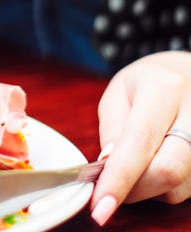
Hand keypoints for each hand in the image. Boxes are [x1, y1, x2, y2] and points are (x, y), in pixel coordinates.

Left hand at [90, 50, 190, 225]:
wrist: (190, 73)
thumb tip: (106, 166)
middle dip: (132, 190)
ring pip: (179, 187)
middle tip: (107, 190)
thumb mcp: (119, 92)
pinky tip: (155, 164)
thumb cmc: (149, 82)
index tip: (99, 207)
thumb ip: (113, 128)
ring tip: (136, 164)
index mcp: (164, 89)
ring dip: (148, 188)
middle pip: (167, 171)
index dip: (118, 178)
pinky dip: (164, 187)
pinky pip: (189, 189)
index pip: (140, 141)